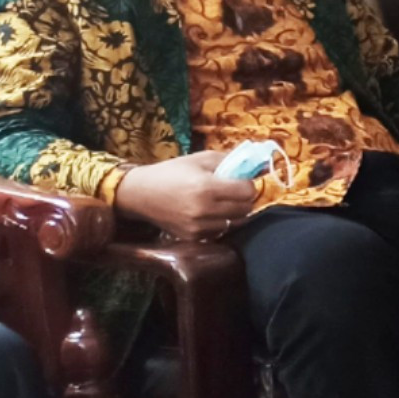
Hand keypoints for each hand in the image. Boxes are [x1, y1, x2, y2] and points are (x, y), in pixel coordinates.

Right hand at [114, 152, 258, 239]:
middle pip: (245, 209)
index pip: (247, 191)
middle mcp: (203, 210)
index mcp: (206, 188)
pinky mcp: (192, 237)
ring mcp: (197, 227)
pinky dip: (221, 223)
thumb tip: (258, 166)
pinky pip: (220, 232)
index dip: (247, 185)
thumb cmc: (172, 172)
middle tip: (234, 192)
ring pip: (235, 223)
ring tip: (222, 202)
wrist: (140, 194)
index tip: (240, 181)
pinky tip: (211, 213)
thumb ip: (230, 161)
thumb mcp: (200, 159)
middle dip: (244, 199)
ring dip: (234, 213)